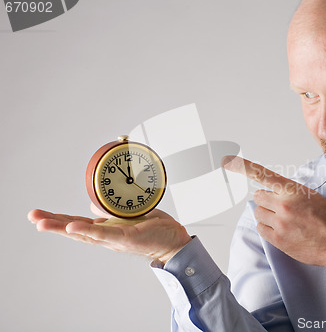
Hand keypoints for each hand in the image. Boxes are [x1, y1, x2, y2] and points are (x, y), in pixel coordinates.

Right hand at [28, 207, 191, 263]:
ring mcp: (115, 238)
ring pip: (85, 233)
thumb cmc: (153, 229)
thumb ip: (109, 212)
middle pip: (74, 230)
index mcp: (106, 228)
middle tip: (32, 217)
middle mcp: (107, 235)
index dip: (58, 219)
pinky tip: (74, 227)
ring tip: (43, 223)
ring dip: (63, 228)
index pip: (77, 223)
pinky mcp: (126, 237)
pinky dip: (88, 231)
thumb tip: (92, 206)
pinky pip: (104, 234)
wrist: (172, 240)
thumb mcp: (127, 216)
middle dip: (52, 224)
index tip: (39, 215)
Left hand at [223, 156, 325, 267]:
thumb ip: (291, 192)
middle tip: (280, 208)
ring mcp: (279, 222)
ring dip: (267, 215)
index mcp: (293, 189)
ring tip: (284, 221)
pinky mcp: (277, 238)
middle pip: (258, 196)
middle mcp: (283, 203)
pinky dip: (267, 228)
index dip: (243, 167)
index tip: (227, 161)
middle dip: (266, 201)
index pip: (263, 174)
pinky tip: (282, 231)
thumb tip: (275, 193)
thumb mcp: (312, 196)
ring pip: (259, 213)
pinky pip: (260, 228)